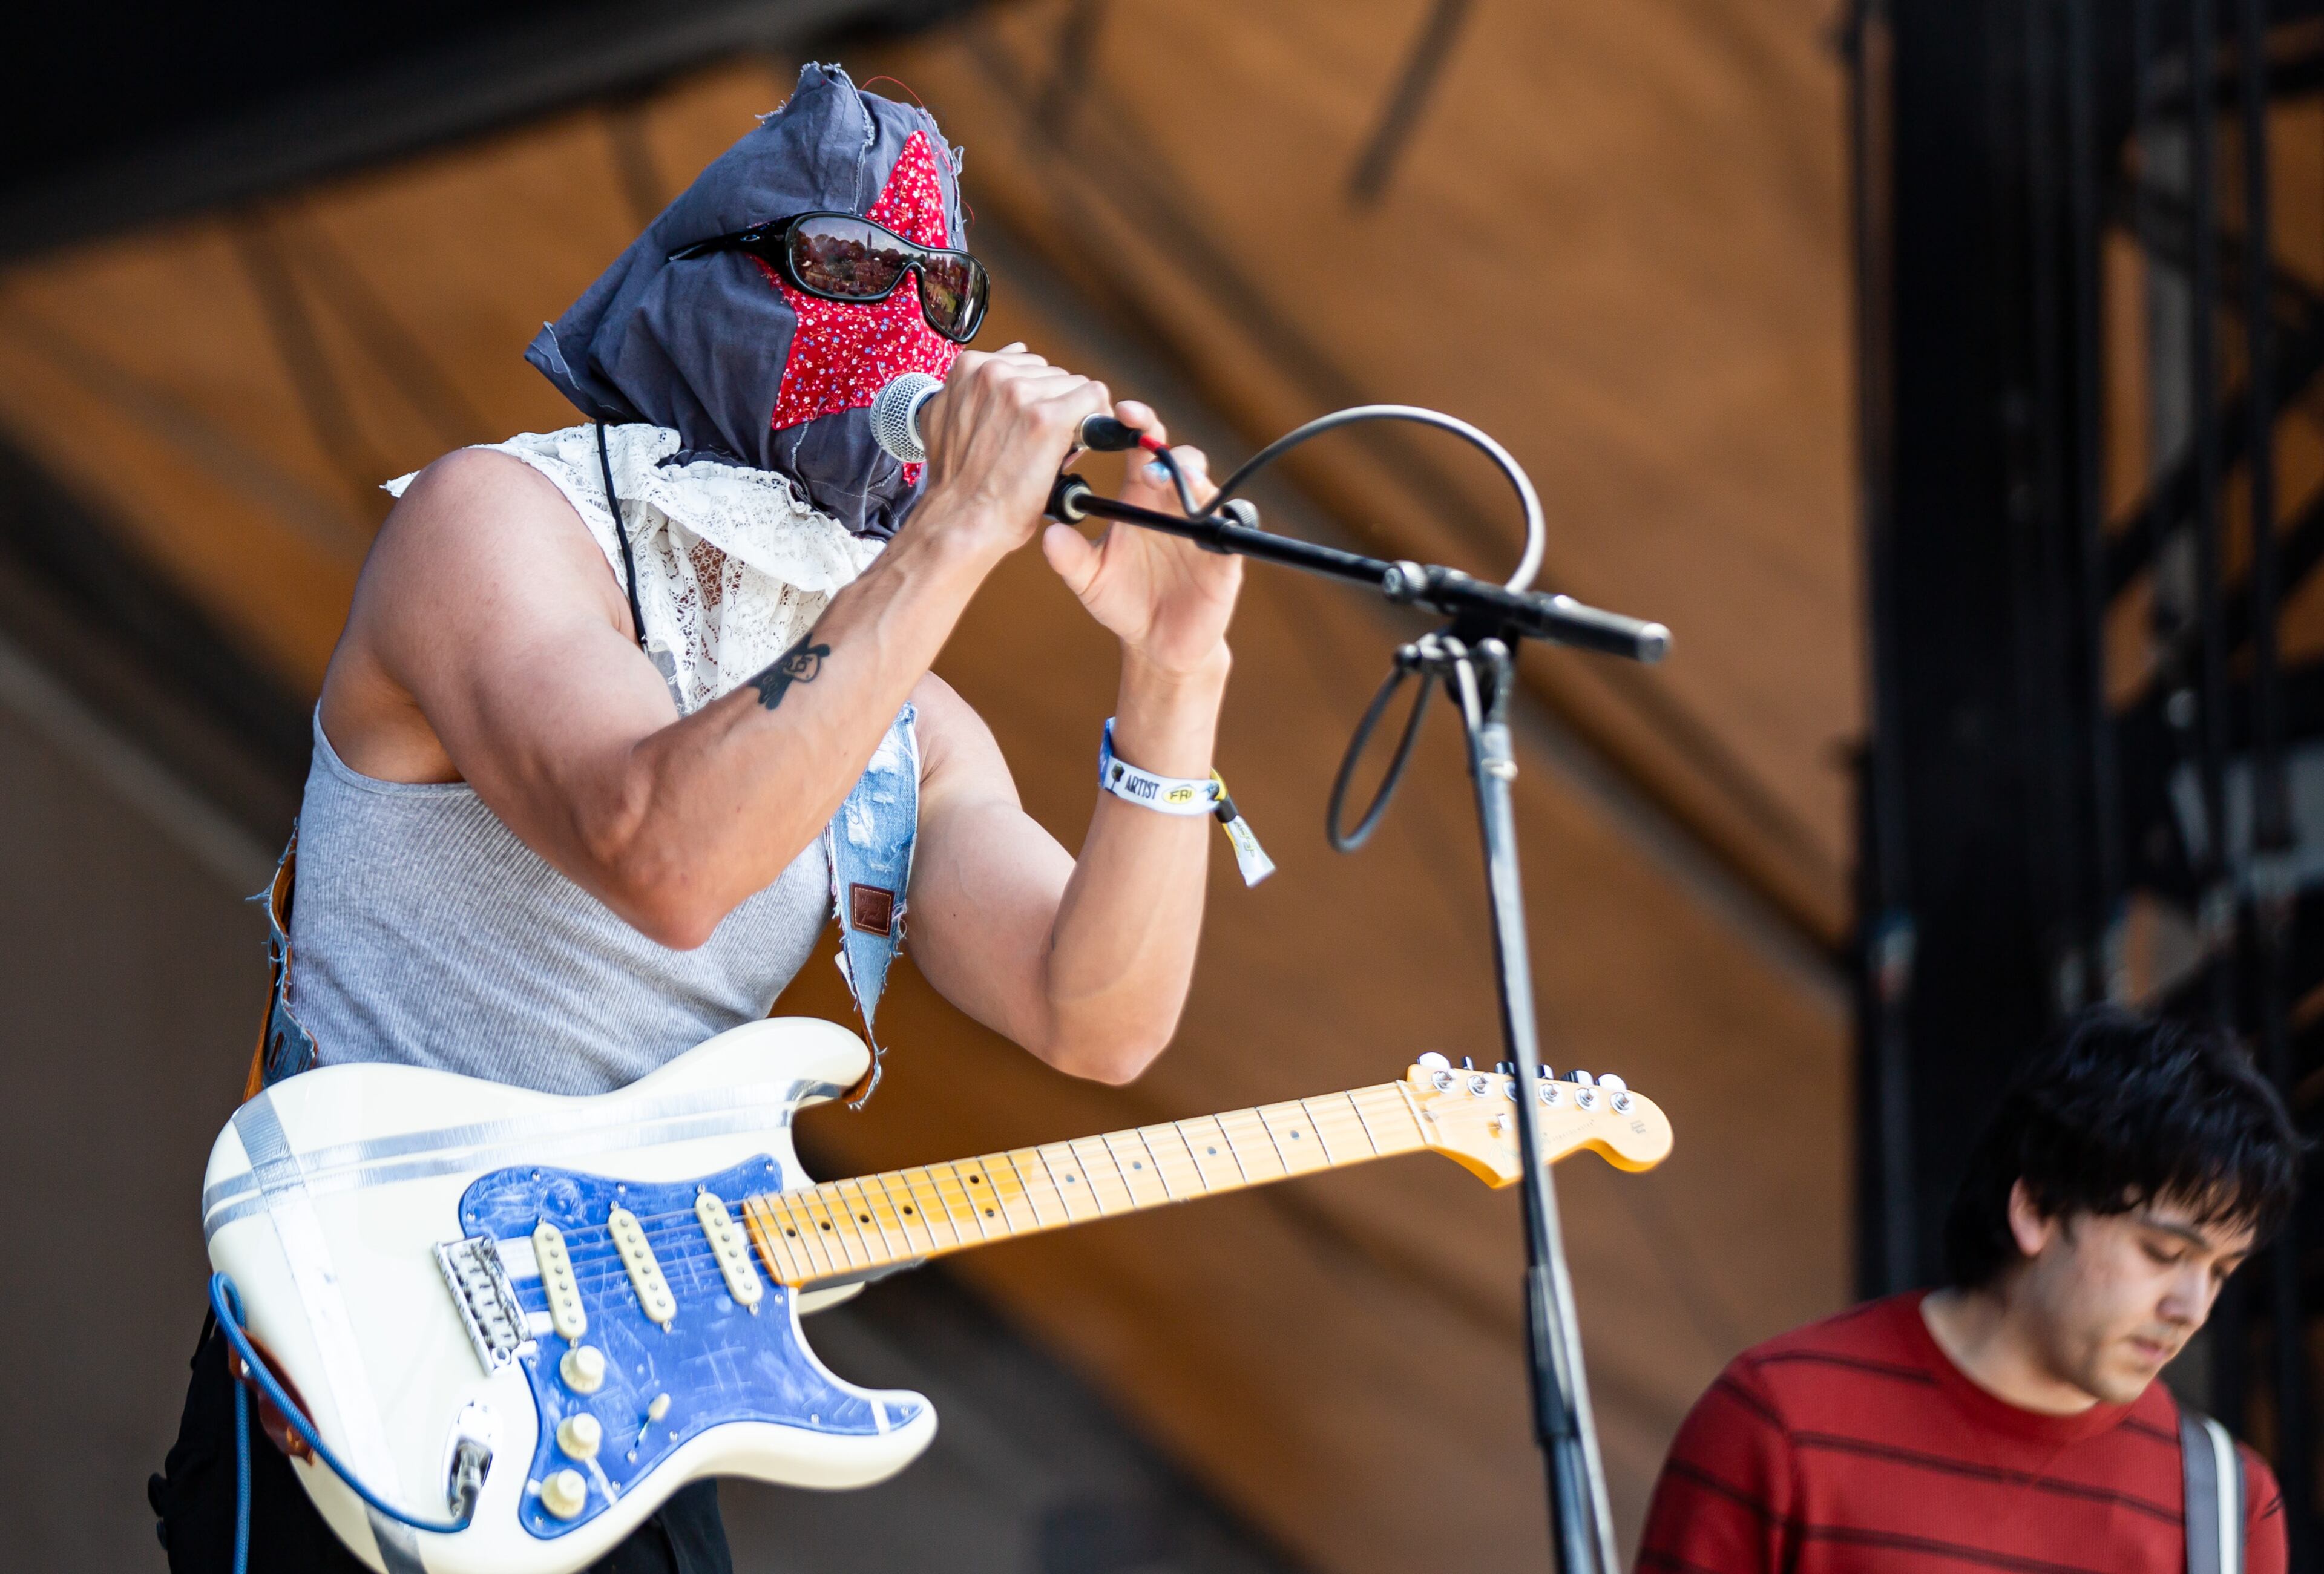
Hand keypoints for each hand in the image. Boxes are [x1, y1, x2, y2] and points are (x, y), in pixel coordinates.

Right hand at [917, 343, 1110, 559]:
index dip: (1037, 396)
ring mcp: (1021, 393)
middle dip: (1054, 404)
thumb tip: (996, 363)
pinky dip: (1096, 418)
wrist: (960, 520)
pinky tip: (1085, 440)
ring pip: (1074, 386)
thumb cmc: (957, 482)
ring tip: (1054, 448)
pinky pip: (1093, 398)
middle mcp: (994, 373)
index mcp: (970, 368)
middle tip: (1043, 442)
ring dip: (1073, 415)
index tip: (1033, 422)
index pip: (1026, 364)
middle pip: (1052, 374)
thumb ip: (970, 389)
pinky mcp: (1048, 418)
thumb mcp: (947, 418)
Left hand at [1040, 402, 1242, 676]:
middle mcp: (1171, 502)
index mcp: (1139, 497)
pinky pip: (1234, 525)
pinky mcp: (1224, 553)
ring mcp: (1200, 524)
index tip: (1121, 412)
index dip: (1133, 426)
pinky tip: (1217, 517)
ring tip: (1180, 480)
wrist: (1158, 643)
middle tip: (1147, 454)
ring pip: (1205, 484)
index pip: (1139, 449)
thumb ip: (1070, 558)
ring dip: (1193, 477)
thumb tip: (1049, 537)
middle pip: (1177, 458)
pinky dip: (1230, 516)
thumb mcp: (1090, 580)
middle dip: (1165, 449)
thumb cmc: (1123, 600)